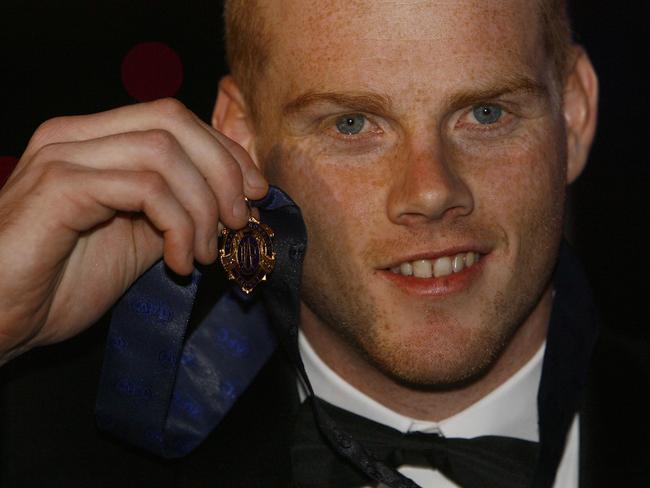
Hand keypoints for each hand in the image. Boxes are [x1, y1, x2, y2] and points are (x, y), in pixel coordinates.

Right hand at [0, 98, 266, 363]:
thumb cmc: (58, 284)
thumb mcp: (136, 241)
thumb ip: (175, 211)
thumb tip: (231, 201)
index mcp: (94, 141)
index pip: (175, 119)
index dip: (225, 151)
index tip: (255, 192)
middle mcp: (76, 136)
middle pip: (174, 121)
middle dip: (224, 170)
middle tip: (241, 220)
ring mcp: (64, 157)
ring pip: (164, 152)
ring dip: (203, 205)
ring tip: (207, 252)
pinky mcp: (59, 188)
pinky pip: (143, 188)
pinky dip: (178, 225)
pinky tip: (180, 262)